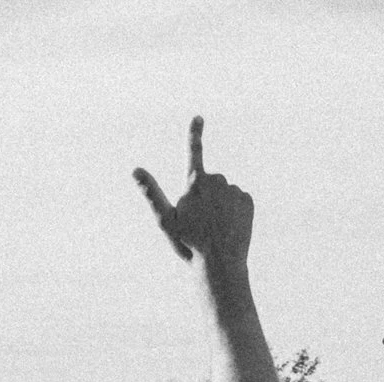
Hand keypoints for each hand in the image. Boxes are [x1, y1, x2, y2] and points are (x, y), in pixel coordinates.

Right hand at [134, 117, 251, 273]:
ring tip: (215, 228)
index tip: (198, 116)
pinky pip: (238, 201)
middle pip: (208, 182)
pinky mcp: (248, 200)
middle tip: (200, 223)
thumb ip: (151, 192)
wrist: (220, 263)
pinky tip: (229, 227)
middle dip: (204, 196)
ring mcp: (234, 190)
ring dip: (219, 205)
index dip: (195, 133)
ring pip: (224, 193)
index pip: (194, 151)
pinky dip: (234, 211)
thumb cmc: (189, 243)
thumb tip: (135, 170)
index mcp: (196, 181)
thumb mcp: (165, 220)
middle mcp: (217, 180)